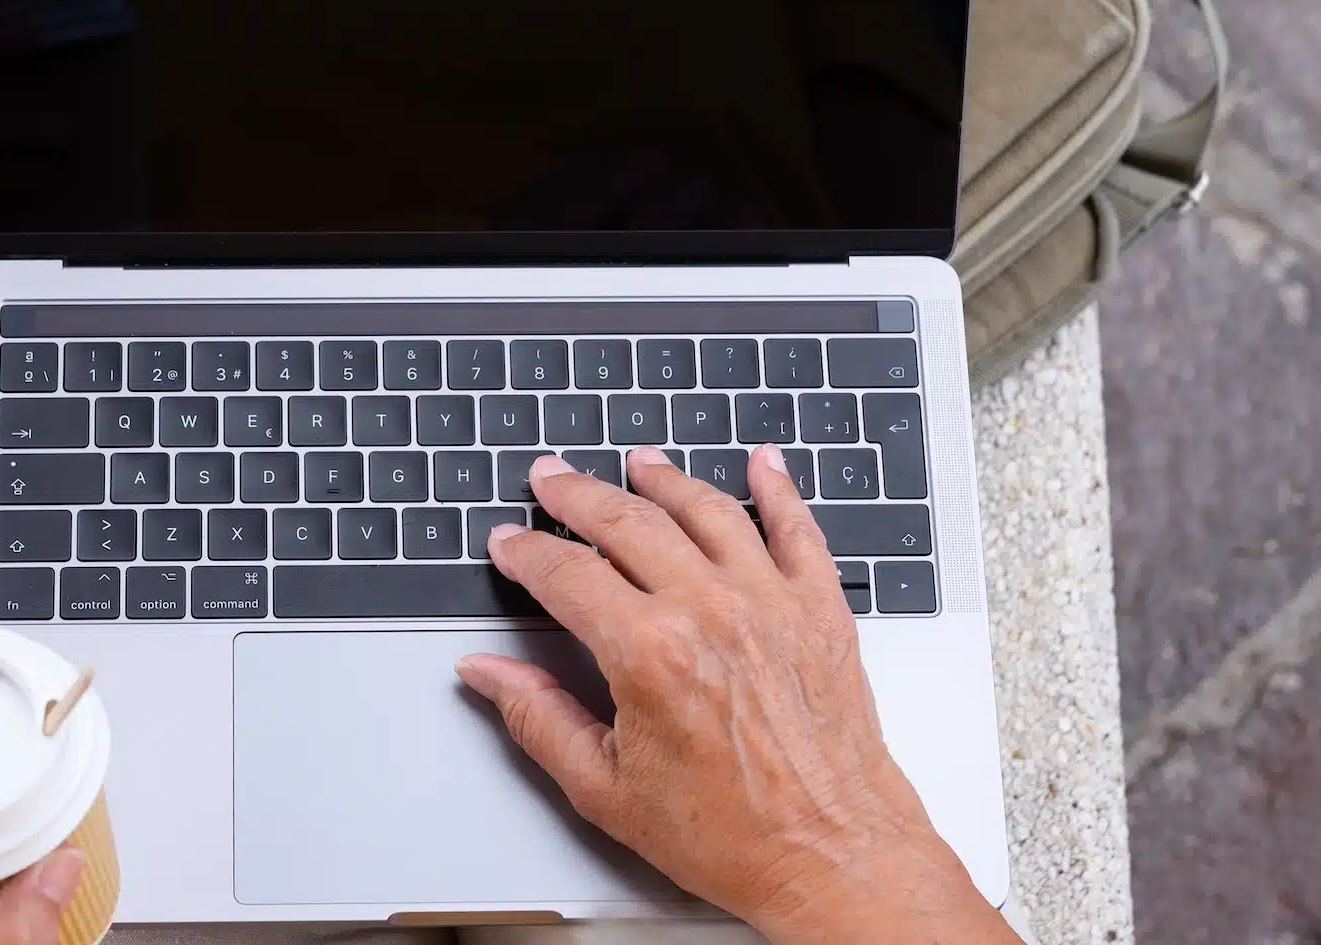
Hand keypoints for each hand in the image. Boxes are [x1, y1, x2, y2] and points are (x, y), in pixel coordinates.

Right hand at [457, 448, 1017, 944]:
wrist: (832, 857)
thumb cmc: (732, 835)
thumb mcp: (607, 789)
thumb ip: (539, 719)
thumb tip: (488, 674)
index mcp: (649, 654)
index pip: (567, 574)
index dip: (528, 552)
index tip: (510, 542)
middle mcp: (710, 611)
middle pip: (627, 522)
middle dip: (578, 495)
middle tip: (551, 478)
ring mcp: (771, 602)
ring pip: (706, 510)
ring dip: (664, 480)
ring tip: (638, 463)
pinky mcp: (821, 609)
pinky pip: (799, 528)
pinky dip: (779, 489)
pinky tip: (763, 463)